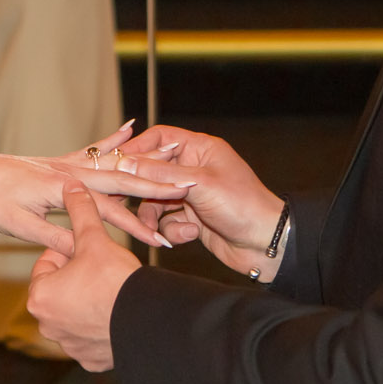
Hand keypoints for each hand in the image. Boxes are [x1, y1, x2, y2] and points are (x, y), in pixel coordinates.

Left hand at [0, 126, 188, 253]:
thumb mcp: (22, 226)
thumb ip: (57, 236)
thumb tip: (86, 249)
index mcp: (62, 187)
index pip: (109, 210)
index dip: (136, 226)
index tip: (161, 239)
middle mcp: (70, 169)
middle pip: (121, 178)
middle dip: (156, 185)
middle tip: (189, 186)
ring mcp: (67, 162)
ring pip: (114, 161)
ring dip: (145, 160)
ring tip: (175, 152)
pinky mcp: (62, 161)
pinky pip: (95, 149)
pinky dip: (115, 139)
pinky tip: (133, 127)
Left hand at [26, 185, 139, 369]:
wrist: (146, 323)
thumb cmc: (115, 281)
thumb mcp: (95, 240)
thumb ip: (80, 211)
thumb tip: (72, 185)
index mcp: (39, 295)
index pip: (49, 262)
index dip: (71, 250)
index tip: (88, 247)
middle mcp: (46, 324)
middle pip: (61, 288)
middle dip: (79, 276)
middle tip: (103, 266)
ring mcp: (67, 345)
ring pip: (76, 312)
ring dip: (90, 299)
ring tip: (112, 287)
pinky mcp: (88, 359)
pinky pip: (91, 336)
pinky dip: (101, 325)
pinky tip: (117, 312)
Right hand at [116, 124, 283, 280]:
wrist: (265, 244)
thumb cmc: (243, 205)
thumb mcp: (198, 184)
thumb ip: (159, 173)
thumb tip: (124, 162)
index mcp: (200, 149)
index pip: (160, 138)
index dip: (138, 148)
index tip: (117, 162)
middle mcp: (193, 169)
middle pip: (152, 172)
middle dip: (142, 190)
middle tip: (124, 200)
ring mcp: (191, 195)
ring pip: (155, 201)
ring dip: (154, 216)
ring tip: (156, 229)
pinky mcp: (191, 219)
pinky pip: (166, 221)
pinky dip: (173, 230)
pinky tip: (190, 235)